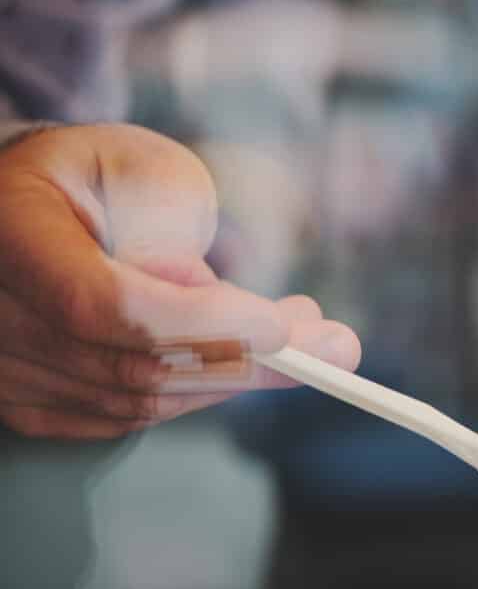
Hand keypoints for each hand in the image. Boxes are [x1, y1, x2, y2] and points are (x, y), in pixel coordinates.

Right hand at [0, 123, 358, 439]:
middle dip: (246, 360)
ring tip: (300, 343)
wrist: (36, 208)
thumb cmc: (97, 181)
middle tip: (333, 346)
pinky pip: (126, 418)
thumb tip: (228, 309)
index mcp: (10, 233)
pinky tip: (239, 364)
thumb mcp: (141, 171)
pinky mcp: (27, 401)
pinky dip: (194, 396)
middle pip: (131, 366)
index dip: (199, 324)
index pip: (104, 303)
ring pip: (137, 400)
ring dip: (233, 380)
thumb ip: (175, 233)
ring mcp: (2, 366)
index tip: (280, 328)